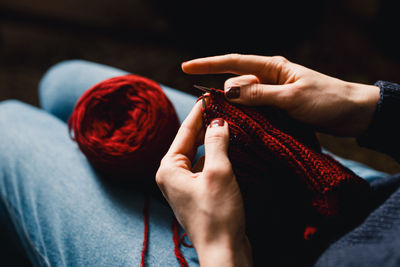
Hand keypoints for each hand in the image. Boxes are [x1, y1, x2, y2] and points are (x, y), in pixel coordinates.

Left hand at [156, 99, 251, 266]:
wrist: (224, 252)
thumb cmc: (218, 214)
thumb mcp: (218, 172)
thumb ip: (216, 142)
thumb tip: (218, 121)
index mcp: (169, 168)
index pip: (184, 131)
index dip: (199, 112)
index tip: (210, 95)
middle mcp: (172, 176)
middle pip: (190, 142)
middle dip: (207, 126)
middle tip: (224, 108)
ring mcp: (185, 186)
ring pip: (199, 155)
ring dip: (214, 141)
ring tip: (230, 124)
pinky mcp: (199, 194)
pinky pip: (206, 168)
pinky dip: (217, 157)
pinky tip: (231, 148)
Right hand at [182, 54, 379, 136]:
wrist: (353, 113)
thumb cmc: (327, 100)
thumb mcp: (292, 98)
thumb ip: (260, 95)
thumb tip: (228, 91)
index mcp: (272, 68)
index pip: (234, 63)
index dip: (208, 64)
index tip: (186, 67)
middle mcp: (270, 78)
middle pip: (236, 82)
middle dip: (218, 91)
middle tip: (203, 107)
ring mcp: (273, 93)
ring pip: (244, 98)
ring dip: (232, 107)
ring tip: (217, 119)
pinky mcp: (278, 108)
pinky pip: (254, 110)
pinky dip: (244, 116)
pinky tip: (237, 125)